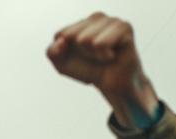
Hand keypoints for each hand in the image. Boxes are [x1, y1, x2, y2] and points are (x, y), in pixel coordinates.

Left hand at [47, 13, 158, 128]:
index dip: (67, 53)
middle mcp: (96, 17)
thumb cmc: (89, 71)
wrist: (114, 85)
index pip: (61, 34)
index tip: (81, 58)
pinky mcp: (124, 27)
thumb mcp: (62, 65)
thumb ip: (51, 52)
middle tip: (95, 58)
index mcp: (80, 22)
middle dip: (80, 54)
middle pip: (72, 36)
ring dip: (93, 55)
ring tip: (104, 57)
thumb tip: (61, 41)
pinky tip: (112, 56)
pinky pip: (101, 43)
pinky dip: (103, 56)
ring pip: (86, 39)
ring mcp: (111, 20)